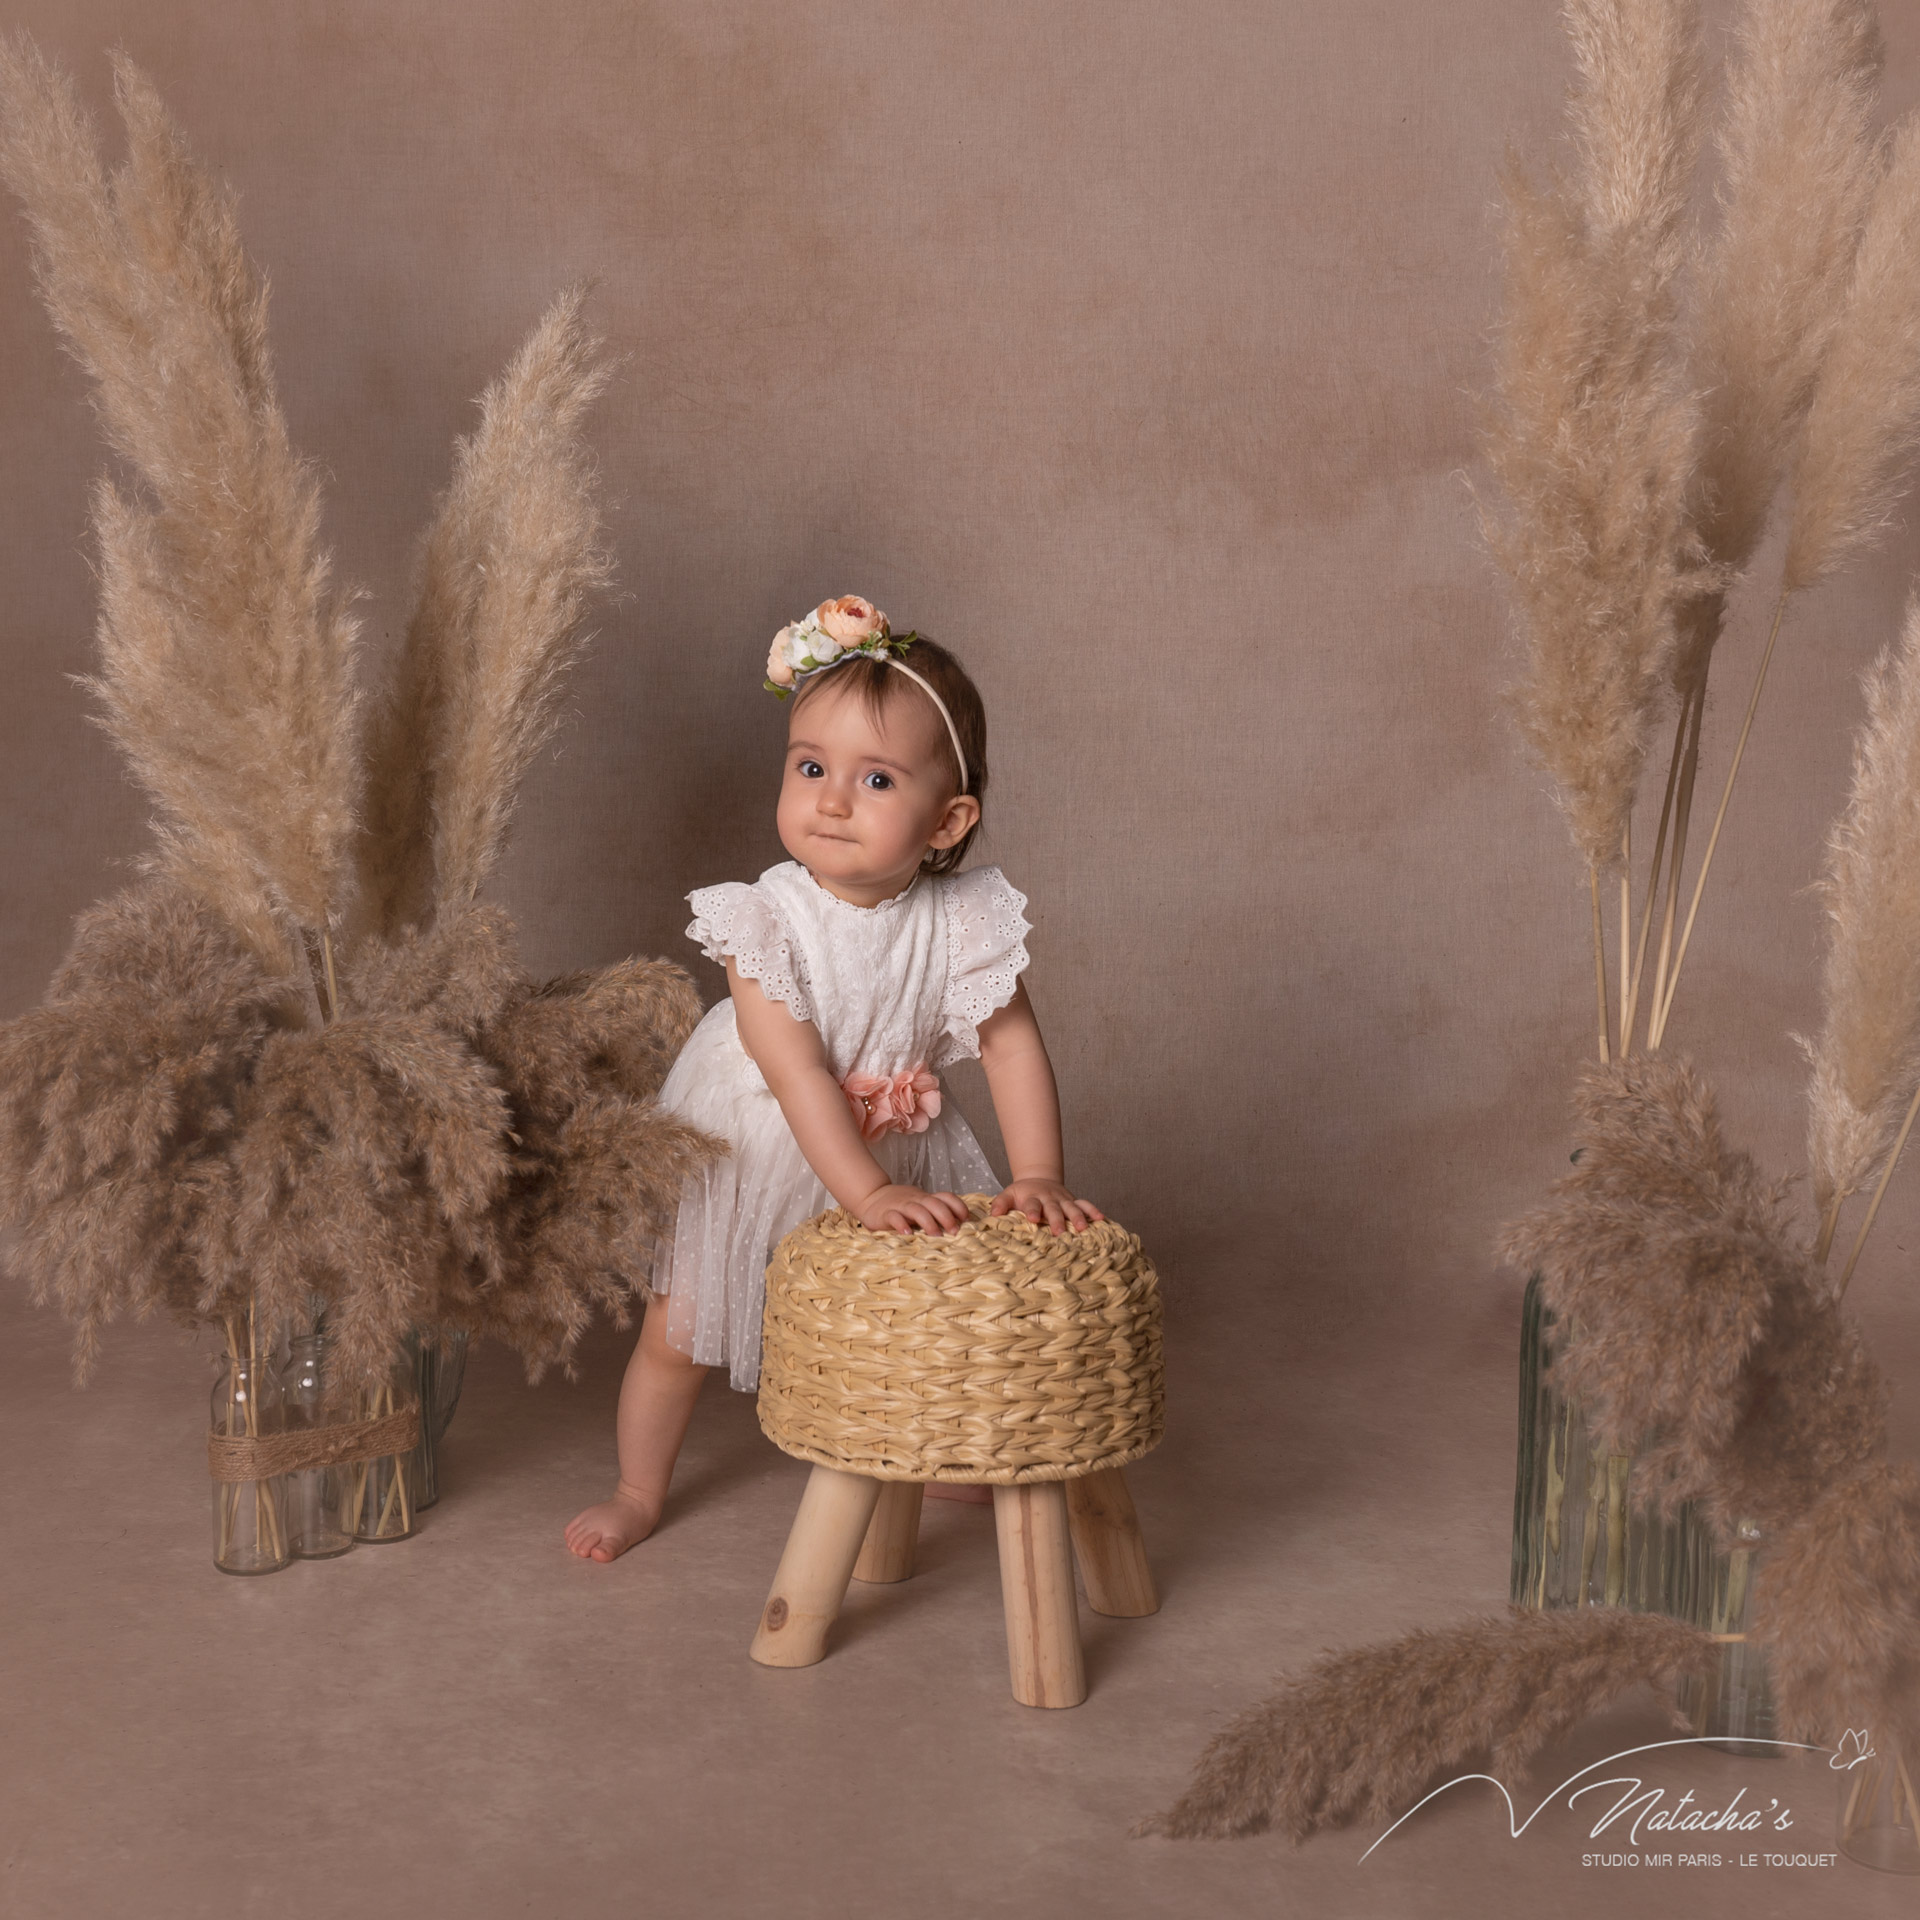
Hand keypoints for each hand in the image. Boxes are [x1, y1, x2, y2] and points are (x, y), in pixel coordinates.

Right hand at [855, 1183, 969, 1235]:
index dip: (958, 1206)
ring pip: (917, 1209)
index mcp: (925, 1198)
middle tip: (954, 1232)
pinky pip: (894, 1217)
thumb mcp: (920, 1205)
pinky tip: (907, 1234)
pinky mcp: (885, 1213)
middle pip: (934, 1203)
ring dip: (928, 1222)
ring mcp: (900, 1206)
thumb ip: (934, 1213)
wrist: (871, 1197)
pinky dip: (901, 1225)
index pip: (946, 1197)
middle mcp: (915, 1200)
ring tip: (936, 1235)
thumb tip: (959, 1228)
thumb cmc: (900, 1205)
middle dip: (946, 1217)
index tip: (966, 1220)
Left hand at [991, 1178, 1103, 1233]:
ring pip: (1071, 1208)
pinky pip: (1085, 1204)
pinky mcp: (1073, 1200)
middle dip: (1057, 1219)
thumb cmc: (1021, 1193)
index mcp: (1032, 1197)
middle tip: (1059, 1231)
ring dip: (1077, 1217)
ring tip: (1083, 1228)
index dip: (1032, 1210)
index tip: (1033, 1219)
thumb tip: (992, 1215)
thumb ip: (1001, 1204)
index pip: (1032, 1204)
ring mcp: (1062, 1199)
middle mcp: (1049, 1198)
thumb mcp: (1008, 1194)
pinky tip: (1101, 1218)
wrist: (1038, 1179)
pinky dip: (1093, 1211)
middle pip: (1053, 1209)